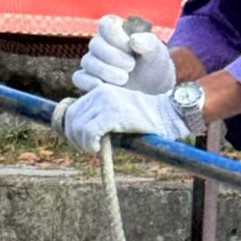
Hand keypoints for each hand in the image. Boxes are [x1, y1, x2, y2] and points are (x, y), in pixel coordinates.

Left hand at [54, 83, 191, 152]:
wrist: (169, 115)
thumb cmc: (146, 122)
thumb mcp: (117, 116)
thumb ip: (99, 120)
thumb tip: (77, 135)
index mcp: (99, 92)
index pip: (71, 110)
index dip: (72, 130)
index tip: (83, 142)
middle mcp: (100, 93)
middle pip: (70, 118)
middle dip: (74, 137)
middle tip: (88, 149)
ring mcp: (105, 102)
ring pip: (77, 126)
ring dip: (82, 143)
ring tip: (95, 149)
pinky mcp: (113, 113)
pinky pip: (89, 131)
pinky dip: (89, 144)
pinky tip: (98, 148)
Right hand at [72, 13, 173, 95]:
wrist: (153, 93)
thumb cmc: (154, 68)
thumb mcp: (157, 53)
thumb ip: (149, 43)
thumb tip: (133, 40)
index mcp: (116, 32)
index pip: (105, 25)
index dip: (116, 36)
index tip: (130, 47)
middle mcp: (101, 45)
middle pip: (95, 44)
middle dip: (113, 56)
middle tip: (131, 66)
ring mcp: (93, 63)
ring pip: (88, 61)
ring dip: (105, 70)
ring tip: (124, 79)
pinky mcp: (88, 81)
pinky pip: (79, 78)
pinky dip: (89, 82)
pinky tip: (103, 87)